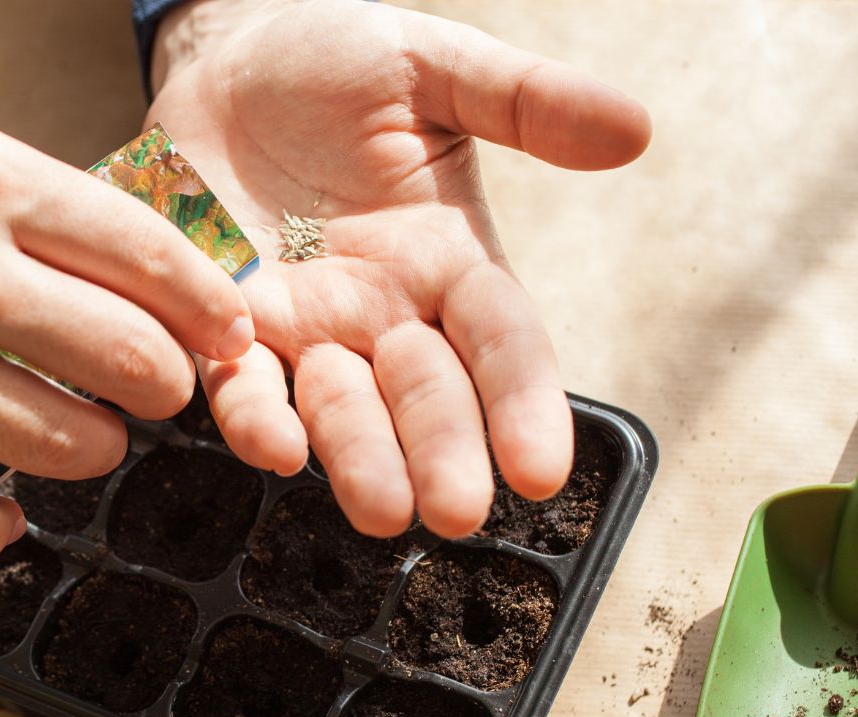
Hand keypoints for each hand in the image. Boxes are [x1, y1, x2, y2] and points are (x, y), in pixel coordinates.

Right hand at [0, 17, 254, 565]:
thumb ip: (3, 192)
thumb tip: (98, 252)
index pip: (150, 256)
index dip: (211, 308)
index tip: (227, 334)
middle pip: (129, 362)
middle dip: (166, 386)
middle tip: (154, 388)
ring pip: (61, 447)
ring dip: (90, 452)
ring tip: (79, 436)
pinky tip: (1, 513)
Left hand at [149, 0, 649, 536]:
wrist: (223, 62)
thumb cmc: (335, 63)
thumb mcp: (433, 65)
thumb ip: (523, 100)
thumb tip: (634, 131)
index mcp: (448, 261)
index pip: (500, 342)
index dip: (522, 402)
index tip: (541, 467)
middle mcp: (382, 312)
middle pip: (425, 394)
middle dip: (442, 453)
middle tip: (455, 512)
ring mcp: (303, 328)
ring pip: (338, 409)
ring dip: (358, 458)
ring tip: (380, 509)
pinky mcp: (224, 328)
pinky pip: (241, 384)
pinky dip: (256, 416)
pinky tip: (273, 446)